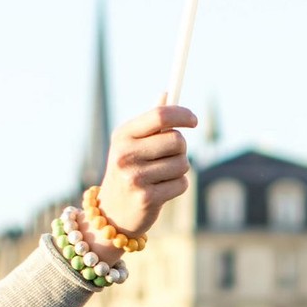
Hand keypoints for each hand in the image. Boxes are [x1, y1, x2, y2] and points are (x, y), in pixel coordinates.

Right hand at [91, 103, 197, 257]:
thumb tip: (167, 92)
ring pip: (182, 164)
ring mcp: (134, 177)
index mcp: (122, 135)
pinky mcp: (146, 198)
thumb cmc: (128, 171)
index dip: (182, 114)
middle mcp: (125, 154)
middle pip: (177, 140)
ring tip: (161, 177)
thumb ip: (151, 120)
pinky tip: (161, 192)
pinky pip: (181, 184)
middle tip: (171, 156)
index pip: (160, 116)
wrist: (112, 213)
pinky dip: (177, 187)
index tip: (194, 120)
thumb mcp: (132, 143)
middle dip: (181, 148)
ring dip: (179, 170)